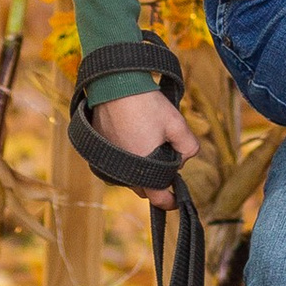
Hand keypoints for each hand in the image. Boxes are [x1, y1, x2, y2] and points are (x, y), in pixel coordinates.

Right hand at [90, 88, 199, 209]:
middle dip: (157, 180)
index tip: (177, 199)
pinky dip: (126, 157)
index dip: (171, 200)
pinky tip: (134, 137)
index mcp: (142, 170)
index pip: (158, 198)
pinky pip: (115, 163)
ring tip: (150, 143)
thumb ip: (188, 147)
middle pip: (143, 187)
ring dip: (140, 167)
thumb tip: (183, 159)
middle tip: (167, 159)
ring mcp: (106, 162)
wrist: (115, 85)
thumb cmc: (146, 104)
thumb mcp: (177, 124)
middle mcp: (121, 171)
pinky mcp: (97, 150)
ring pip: (128, 174)